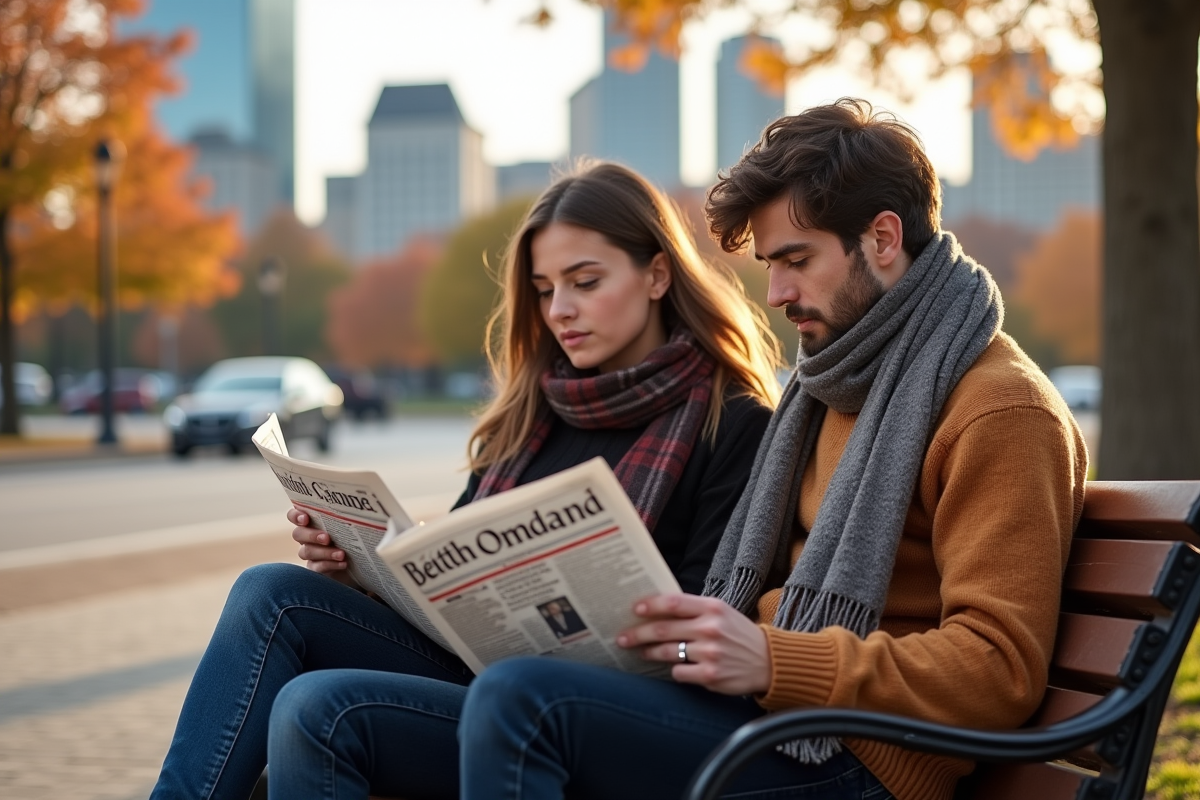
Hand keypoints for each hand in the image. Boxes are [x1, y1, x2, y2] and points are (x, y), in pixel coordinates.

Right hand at [287, 507, 357, 586]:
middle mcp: (306, 537)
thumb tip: (355, 511)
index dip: (295, 516)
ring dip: (324, 552)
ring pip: (307, 552)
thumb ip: (344, 518)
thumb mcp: (348, 526)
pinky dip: (330, 564)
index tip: (305, 518)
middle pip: (298, 534)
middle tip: (327, 538)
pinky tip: (343, 563)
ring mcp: (310, 553)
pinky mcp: (315, 568)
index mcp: (311, 522)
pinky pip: (316, 567)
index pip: (293, 516)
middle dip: (311, 535)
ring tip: (341, 554)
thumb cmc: (352, 536)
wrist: (359, 560)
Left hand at [616, 594, 770, 694]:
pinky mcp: (710, 675)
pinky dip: (674, 670)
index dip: (650, 605)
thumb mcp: (722, 612)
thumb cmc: (738, 634)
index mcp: (713, 608)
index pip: (673, 603)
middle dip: (638, 634)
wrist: (768, 661)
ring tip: (642, 652)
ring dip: (649, 652)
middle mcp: (710, 628)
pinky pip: (678, 672)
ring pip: (666, 652)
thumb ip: (694, 609)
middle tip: (623, 638)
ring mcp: (710, 653)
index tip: (634, 609)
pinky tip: (677, 667)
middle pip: (663, 629)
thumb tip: (657, 608)